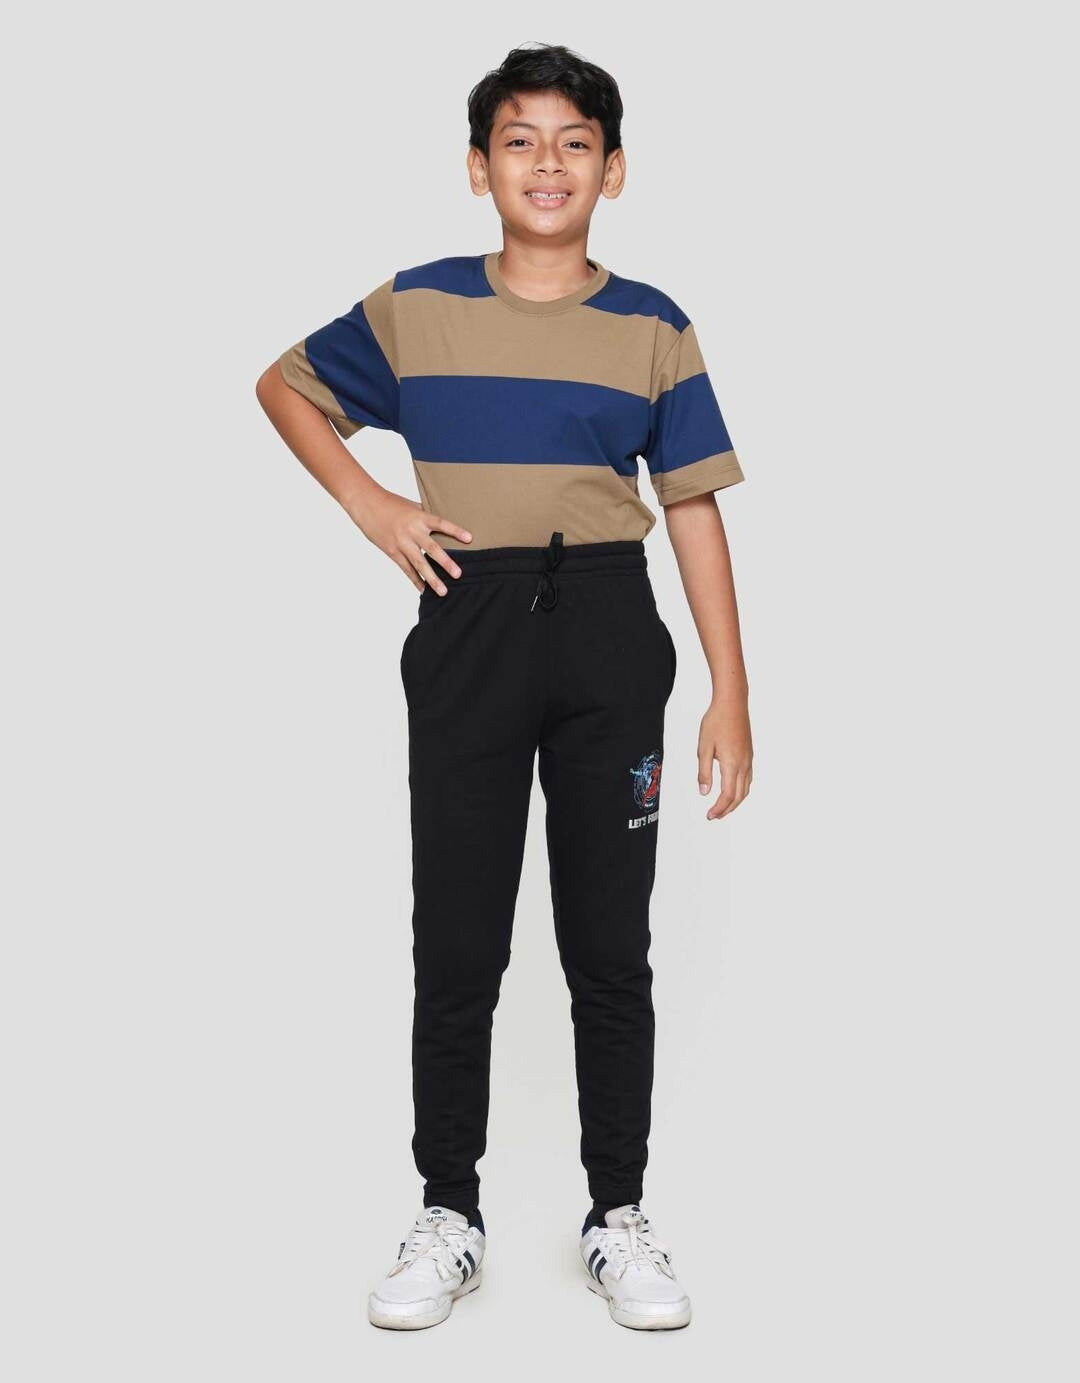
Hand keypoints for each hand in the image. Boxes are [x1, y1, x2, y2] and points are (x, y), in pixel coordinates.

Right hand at [356, 492, 471, 593]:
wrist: (367, 504)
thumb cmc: (391, 503)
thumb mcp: (411, 506)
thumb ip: (426, 516)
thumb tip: (443, 524)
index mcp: (419, 516)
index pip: (441, 523)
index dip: (455, 530)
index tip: (470, 539)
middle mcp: (411, 531)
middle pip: (431, 548)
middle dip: (445, 562)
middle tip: (458, 574)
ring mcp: (401, 543)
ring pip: (418, 563)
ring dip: (431, 579)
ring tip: (443, 591)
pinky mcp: (392, 551)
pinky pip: (406, 569)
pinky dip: (415, 580)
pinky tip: (424, 589)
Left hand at [697, 695, 752, 819]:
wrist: (732, 703)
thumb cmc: (716, 721)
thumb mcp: (704, 747)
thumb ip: (704, 772)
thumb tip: (704, 792)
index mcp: (732, 764)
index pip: (728, 795)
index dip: (719, 808)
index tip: (709, 816)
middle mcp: (744, 764)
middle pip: (739, 796)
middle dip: (727, 809)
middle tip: (714, 816)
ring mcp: (749, 759)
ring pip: (746, 788)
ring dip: (735, 801)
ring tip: (723, 807)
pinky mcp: (749, 754)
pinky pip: (748, 778)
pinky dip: (741, 790)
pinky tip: (733, 789)